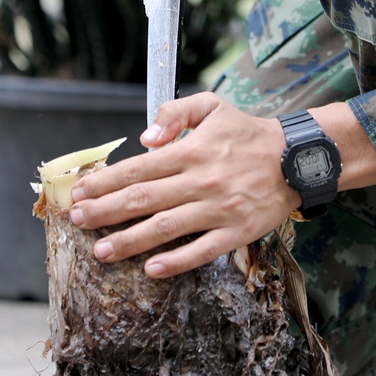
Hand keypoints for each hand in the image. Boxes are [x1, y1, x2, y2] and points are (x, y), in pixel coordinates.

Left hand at [68, 93, 297, 276]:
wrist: (298, 158)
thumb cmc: (248, 133)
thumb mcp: (212, 107)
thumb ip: (174, 114)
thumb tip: (144, 139)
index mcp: (191, 151)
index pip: (138, 169)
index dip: (106, 182)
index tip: (81, 194)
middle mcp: (201, 181)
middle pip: (143, 201)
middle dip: (105, 212)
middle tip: (77, 223)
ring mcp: (219, 209)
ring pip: (165, 228)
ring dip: (129, 242)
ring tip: (101, 252)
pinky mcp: (237, 232)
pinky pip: (202, 250)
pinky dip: (176, 261)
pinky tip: (151, 269)